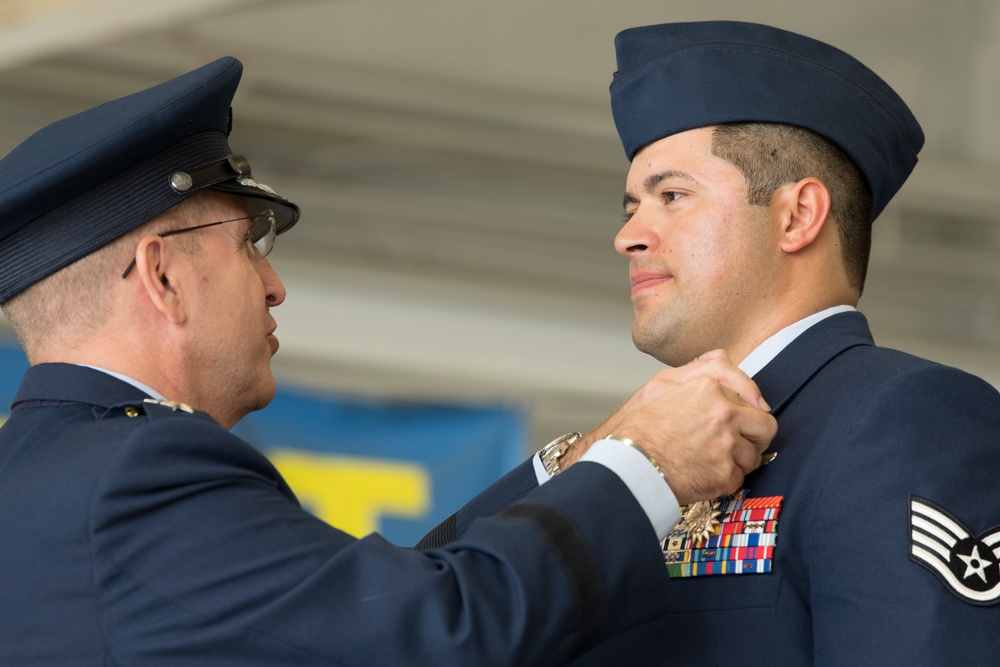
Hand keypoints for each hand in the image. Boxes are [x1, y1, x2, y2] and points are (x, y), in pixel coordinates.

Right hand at [562, 350, 775, 502]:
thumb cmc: (640, 429)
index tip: (755, 415)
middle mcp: (722, 413)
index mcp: (708, 387)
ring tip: (711, 463)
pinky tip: (704, 476)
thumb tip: (730, 372)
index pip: (751, 394)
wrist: (628, 465)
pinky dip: (725, 481)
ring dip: (737, 462)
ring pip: (753, 456)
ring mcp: (726, 444)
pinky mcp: (726, 473)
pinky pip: (740, 478)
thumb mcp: (663, 385)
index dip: (754, 409)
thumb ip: (703, 373)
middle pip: (765, 426)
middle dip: (755, 437)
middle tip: (741, 445)